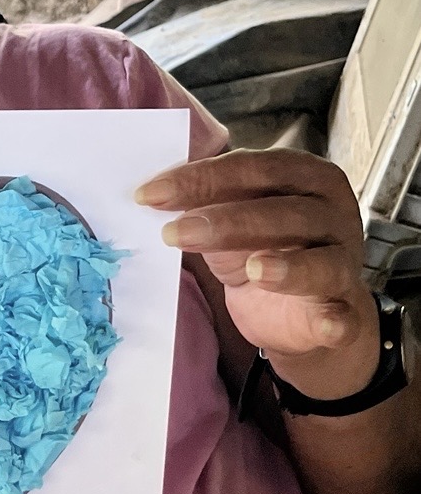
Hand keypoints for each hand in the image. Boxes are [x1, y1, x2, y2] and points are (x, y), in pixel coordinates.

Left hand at [136, 149, 380, 397]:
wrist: (302, 310)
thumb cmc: (266, 248)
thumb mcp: (231, 220)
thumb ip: (204, 203)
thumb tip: (150, 193)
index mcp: (306, 177)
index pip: (254, 168)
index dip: (201, 178)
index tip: (149, 194)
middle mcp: (333, 214)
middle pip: (283, 213)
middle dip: (226, 221)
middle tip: (175, 232)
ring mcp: (344, 263)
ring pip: (319, 263)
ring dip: (287, 267)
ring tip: (253, 270)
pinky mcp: (345, 311)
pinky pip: (343, 316)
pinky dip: (336, 321)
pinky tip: (326, 324)